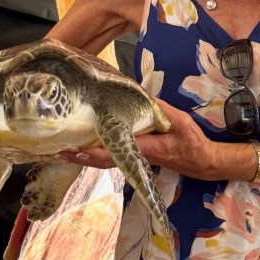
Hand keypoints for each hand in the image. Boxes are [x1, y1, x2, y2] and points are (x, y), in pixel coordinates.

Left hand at [59, 100, 220, 180]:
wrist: (201, 162)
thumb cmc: (191, 142)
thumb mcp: (182, 122)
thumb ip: (163, 110)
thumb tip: (142, 97)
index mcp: (146, 148)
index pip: (116, 151)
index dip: (95, 151)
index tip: (77, 148)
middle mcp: (136, 157)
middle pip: (103, 160)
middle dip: (81, 157)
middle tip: (58, 151)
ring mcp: (134, 161)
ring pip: (104, 162)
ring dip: (84, 159)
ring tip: (62, 151)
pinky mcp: (134, 159)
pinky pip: (110, 159)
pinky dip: (94, 156)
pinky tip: (82, 150)